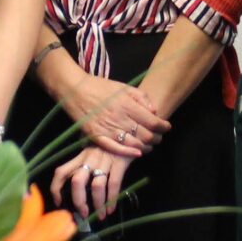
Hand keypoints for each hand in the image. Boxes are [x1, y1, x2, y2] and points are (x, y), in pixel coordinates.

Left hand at [52, 145, 131, 219]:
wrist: (130, 133)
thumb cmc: (109, 145)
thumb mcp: (92, 152)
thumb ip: (84, 166)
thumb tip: (78, 192)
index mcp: (80, 157)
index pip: (61, 172)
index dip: (56, 188)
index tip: (58, 202)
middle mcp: (89, 158)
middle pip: (77, 181)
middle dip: (79, 201)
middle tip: (83, 213)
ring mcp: (105, 160)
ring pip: (96, 186)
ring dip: (98, 204)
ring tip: (101, 215)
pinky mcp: (119, 162)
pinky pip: (114, 184)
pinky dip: (112, 199)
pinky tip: (111, 209)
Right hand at [53, 63, 168, 155]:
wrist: (75, 89)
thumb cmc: (100, 87)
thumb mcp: (124, 87)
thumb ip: (141, 98)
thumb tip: (154, 111)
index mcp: (128, 105)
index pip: (153, 121)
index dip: (163, 127)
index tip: (166, 127)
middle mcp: (120, 118)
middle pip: (146, 135)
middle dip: (156, 138)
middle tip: (158, 138)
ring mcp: (108, 128)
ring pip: (134, 144)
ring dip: (145, 147)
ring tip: (148, 146)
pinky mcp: (97, 136)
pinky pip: (115, 148)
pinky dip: (128, 153)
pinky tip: (137, 154)